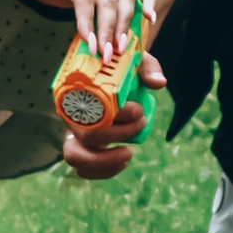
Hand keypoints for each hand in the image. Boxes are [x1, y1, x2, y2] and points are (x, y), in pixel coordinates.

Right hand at [57, 49, 165, 177]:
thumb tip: (159, 84)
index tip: (138, 110)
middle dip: (116, 137)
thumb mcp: (136, 61)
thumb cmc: (123, 69)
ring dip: (103, 161)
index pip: (90, 107)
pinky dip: (102, 171)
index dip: (115, 115)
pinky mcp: (81, 148)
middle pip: (84, 135)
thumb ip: (148, 68)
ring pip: (74, 155)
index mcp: (79, 90)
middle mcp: (72, 113)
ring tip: (128, 155)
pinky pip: (83, 168)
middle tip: (140, 127)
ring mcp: (74, 132)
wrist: (114, 77)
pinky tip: (122, 163)